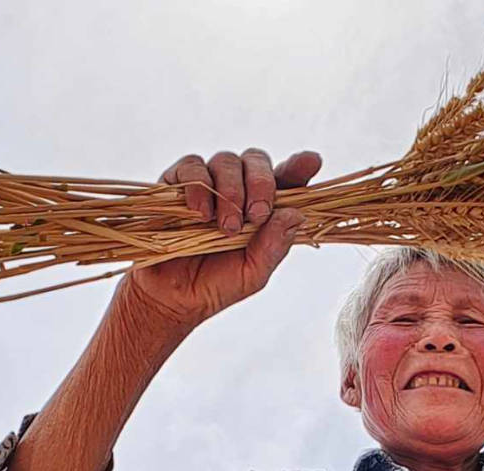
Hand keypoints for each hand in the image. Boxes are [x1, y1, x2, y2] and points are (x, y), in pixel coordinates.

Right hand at [114, 148, 321, 330]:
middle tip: (257, 214)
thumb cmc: (217, 284)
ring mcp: (208, 183)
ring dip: (231, 192)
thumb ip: (274, 246)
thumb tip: (296, 214)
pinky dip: (199, 186)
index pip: (287, 180)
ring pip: (226, 161)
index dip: (300, 167)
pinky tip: (201, 213)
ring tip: (226, 227)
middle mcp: (239, 189)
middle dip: (262, 183)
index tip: (311, 161)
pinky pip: (191, 167)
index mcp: (264, 209)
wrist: (172, 297)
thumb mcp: (253, 273)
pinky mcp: (176, 183)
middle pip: (257, 161)